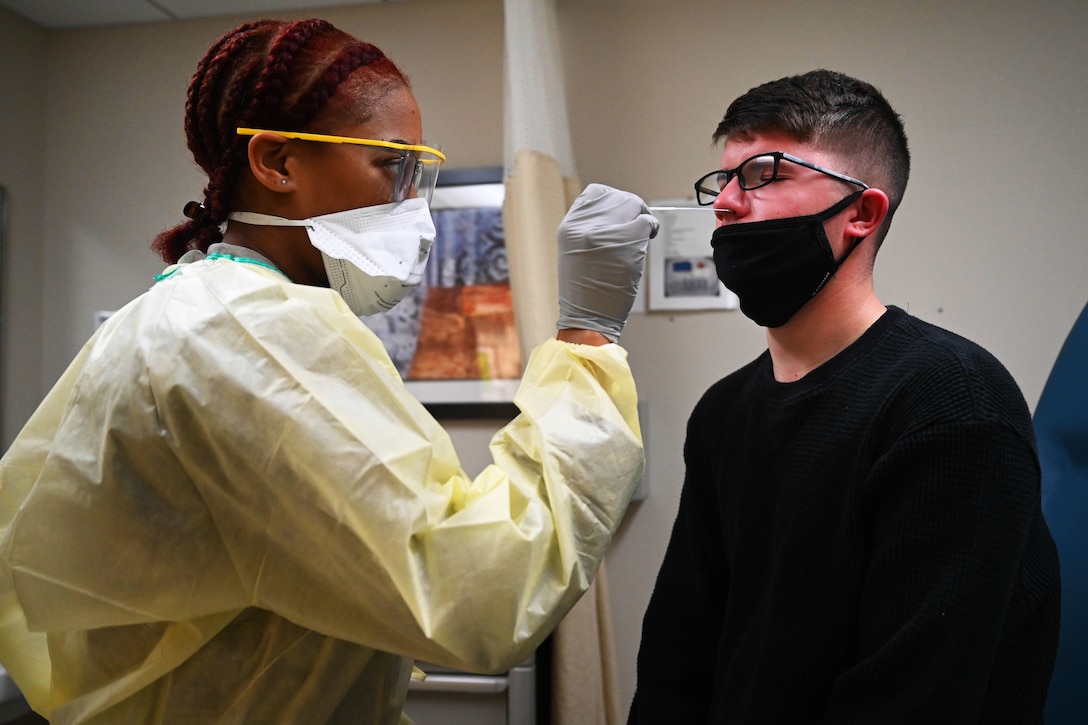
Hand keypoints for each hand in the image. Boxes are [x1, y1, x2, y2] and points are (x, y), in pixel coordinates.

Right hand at [556, 184, 658, 341]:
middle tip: (638, 222)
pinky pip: (646, 222)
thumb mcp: (574, 252)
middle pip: (617, 197)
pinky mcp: (627, 242)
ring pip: (634, 206)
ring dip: (642, 217)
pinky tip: (649, 238)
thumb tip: (618, 214)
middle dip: (632, 208)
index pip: (595, 193)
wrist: (586, 319)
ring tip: (642, 233)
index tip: (620, 213)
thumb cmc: (583, 292)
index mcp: (569, 227)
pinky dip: (651, 228)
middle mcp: (584, 226)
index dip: (612, 200)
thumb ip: (590, 229)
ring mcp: (606, 233)